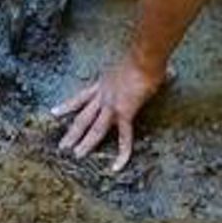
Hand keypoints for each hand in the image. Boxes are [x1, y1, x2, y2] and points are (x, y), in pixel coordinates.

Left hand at [53, 56, 165, 171]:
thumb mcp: (134, 64)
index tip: (54, 114)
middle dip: (72, 131)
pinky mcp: (124, 113)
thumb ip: (141, 69)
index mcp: (103, 83)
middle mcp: (103, 95)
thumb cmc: (144, 56)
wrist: (144, 56)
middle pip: (83, 116)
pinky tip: (117, 167)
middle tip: (61, 146)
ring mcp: (111, 105)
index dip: (67, 106)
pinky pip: (123, 137)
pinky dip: (121, 153)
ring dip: (84, 142)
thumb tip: (167, 71)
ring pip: (94, 128)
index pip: (82, 97)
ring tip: (75, 155)